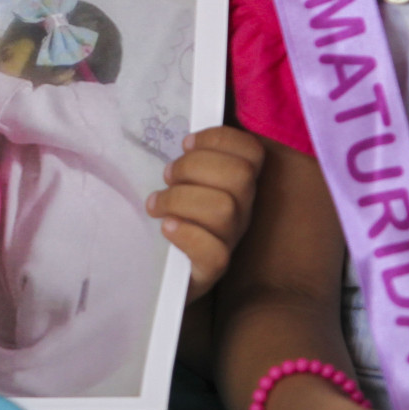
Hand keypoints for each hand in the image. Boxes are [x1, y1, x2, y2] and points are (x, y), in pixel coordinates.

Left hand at [146, 125, 264, 297]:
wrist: (162, 271)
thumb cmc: (172, 215)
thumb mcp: (182, 181)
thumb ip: (188, 159)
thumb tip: (180, 138)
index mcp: (237, 183)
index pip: (251, 151)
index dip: (220, 139)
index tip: (185, 143)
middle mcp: (241, 209)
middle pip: (239, 176)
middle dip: (194, 167)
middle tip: (167, 176)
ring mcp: (230, 240)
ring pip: (224, 209)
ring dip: (181, 199)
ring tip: (156, 204)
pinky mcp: (212, 270)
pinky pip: (214, 251)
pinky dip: (187, 234)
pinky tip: (166, 227)